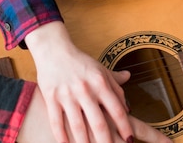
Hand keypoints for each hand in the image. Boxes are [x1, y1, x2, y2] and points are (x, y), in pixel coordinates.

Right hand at [25, 21, 133, 142]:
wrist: (54, 49)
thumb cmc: (79, 61)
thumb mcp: (100, 69)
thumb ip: (115, 81)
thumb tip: (130, 86)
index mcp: (100, 81)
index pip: (116, 108)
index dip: (124, 127)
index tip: (130, 140)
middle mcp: (85, 89)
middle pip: (98, 122)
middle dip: (106, 142)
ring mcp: (67, 94)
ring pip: (78, 126)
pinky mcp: (52, 98)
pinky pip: (57, 122)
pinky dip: (62, 138)